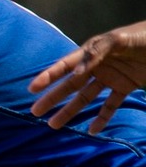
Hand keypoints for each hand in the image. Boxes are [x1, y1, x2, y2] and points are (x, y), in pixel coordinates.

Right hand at [28, 21, 145, 132]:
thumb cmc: (144, 36)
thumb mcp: (120, 39)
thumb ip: (98, 52)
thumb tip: (76, 72)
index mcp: (92, 51)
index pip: (65, 66)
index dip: (48, 76)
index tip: (32, 88)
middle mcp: (97, 66)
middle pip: (70, 85)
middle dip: (52, 98)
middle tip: (34, 112)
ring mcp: (110, 77)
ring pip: (85, 98)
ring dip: (70, 111)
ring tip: (53, 125)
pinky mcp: (125, 86)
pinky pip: (111, 105)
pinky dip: (102, 118)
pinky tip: (92, 130)